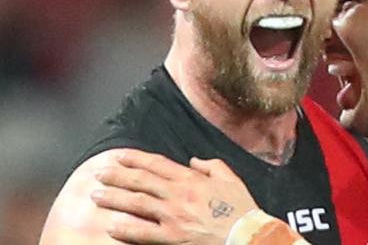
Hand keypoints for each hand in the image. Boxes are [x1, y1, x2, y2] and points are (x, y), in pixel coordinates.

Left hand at [91, 150, 257, 243]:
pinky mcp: (172, 238)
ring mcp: (173, 217)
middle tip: (99, 173)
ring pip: (137, 203)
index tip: (120, 156)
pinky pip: (143, 233)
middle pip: (141, 181)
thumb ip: (211, 165)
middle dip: (118, 175)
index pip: (157, 164)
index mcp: (192, 179)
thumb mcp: (231, 178)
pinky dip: (126, 229)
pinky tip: (111, 226)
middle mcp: (179, 195)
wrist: (246, 236)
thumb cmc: (241, 209)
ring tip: (96, 196)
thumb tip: (194, 161)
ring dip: (114, 198)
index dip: (136, 159)